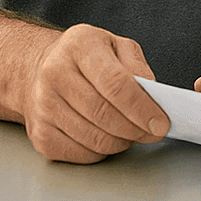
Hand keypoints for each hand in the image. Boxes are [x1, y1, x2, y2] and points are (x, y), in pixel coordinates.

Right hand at [21, 23, 167, 163]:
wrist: (41, 71)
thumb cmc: (87, 58)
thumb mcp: (117, 46)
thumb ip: (137, 67)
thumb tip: (152, 98)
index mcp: (79, 46)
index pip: (115, 83)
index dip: (141, 107)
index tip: (161, 123)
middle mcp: (54, 74)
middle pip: (104, 114)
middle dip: (136, 129)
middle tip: (153, 132)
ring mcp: (43, 106)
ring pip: (94, 139)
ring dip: (122, 141)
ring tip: (132, 132)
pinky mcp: (40, 135)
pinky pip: (81, 154)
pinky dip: (102, 152)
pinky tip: (108, 136)